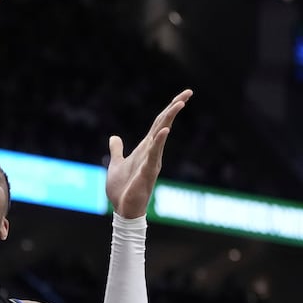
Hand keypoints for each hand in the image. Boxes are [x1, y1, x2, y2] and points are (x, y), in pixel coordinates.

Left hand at [106, 91, 193, 218]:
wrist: (122, 210)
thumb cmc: (122, 189)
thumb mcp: (116, 164)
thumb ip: (117, 150)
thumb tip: (114, 138)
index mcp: (146, 148)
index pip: (159, 124)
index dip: (169, 109)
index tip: (183, 96)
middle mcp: (152, 152)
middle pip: (164, 125)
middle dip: (174, 107)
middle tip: (188, 92)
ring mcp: (152, 161)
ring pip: (162, 136)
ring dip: (169, 119)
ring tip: (179, 104)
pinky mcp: (148, 172)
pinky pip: (154, 155)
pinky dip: (158, 142)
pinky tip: (163, 131)